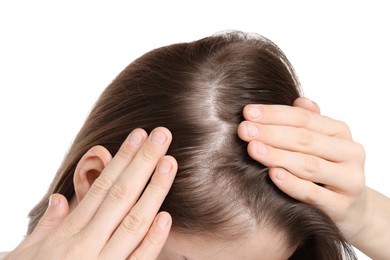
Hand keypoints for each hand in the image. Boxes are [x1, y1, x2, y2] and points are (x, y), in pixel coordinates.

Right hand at [7, 127, 176, 259]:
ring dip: (155, 190)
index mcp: (71, 230)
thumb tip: (59, 198)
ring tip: (169, 162)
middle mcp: (88, 242)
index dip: (123, 159)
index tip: (139, 135)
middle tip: (162, 134)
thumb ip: (48, 223)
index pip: (103, 186)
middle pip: (122, 194)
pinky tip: (166, 216)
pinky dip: (153, 240)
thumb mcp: (30, 250)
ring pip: (134, 221)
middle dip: (144, 162)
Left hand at [237, 97, 366, 240]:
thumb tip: (298, 100)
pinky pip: (313, 194)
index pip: (304, 118)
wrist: (350, 207)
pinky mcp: (342, 206)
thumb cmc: (324, 168)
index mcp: (340, 132)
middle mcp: (350, 153)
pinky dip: (292, 184)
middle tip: (244, 130)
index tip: (247, 112)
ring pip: (309, 165)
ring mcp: (349, 180)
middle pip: (305, 139)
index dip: (274, 114)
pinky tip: (272, 174)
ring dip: (277, 156)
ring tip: (252, 149)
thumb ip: (307, 122)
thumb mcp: (318, 142)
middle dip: (271, 133)